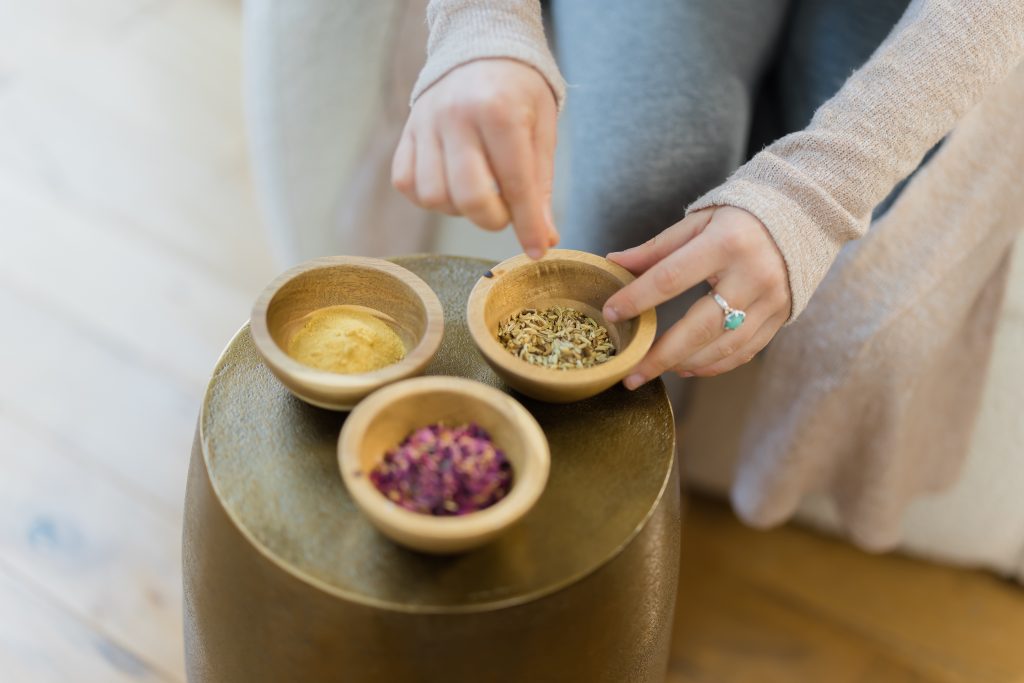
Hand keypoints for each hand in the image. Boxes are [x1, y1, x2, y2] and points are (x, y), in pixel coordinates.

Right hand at [391, 58, 558, 258]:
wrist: (479, 48)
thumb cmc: (517, 91)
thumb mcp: (542, 129)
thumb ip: (541, 185)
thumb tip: (544, 238)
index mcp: (499, 111)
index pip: (516, 184)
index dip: (528, 225)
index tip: (536, 250)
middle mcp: (457, 117)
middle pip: (469, 197)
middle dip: (494, 219)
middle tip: (506, 210)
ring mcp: (426, 124)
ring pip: (434, 196)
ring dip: (460, 209)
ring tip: (478, 192)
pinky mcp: (406, 133)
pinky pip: (407, 183)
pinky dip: (430, 197)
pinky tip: (451, 186)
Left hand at [603, 206, 791, 386]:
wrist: (802, 216)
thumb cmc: (740, 217)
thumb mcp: (697, 222)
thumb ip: (656, 249)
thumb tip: (614, 264)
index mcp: (725, 244)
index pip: (671, 278)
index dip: (638, 299)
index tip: (610, 314)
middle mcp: (752, 275)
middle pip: (700, 327)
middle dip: (661, 355)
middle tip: (631, 374)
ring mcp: (771, 300)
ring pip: (724, 347)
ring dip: (686, 364)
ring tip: (656, 370)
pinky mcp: (781, 316)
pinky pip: (745, 351)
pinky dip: (714, 365)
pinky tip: (687, 367)